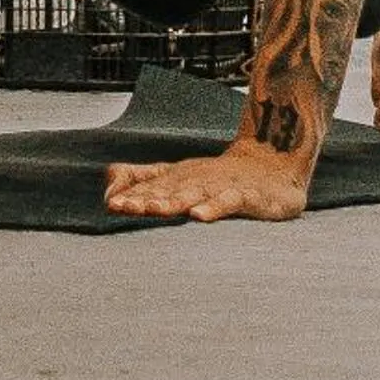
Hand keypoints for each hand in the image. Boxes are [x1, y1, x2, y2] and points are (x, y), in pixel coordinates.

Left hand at [102, 144, 309, 222]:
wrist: (272, 163)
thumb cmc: (218, 177)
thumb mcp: (180, 176)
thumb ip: (144, 179)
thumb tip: (107, 186)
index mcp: (179, 177)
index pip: (151, 185)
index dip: (130, 194)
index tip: (110, 204)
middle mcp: (196, 179)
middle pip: (167, 189)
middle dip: (144, 198)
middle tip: (122, 207)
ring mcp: (220, 186)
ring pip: (193, 194)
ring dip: (172, 201)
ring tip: (153, 210)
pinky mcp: (246, 196)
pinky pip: (228, 202)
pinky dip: (214, 208)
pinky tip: (199, 217)